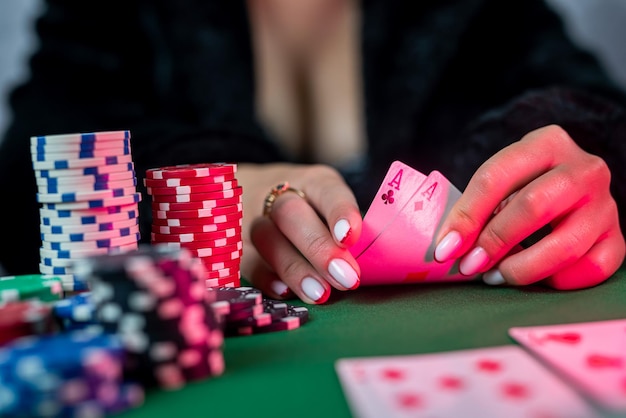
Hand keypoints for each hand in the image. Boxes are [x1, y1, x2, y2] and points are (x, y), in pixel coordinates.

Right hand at [237, 163, 361, 302]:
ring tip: (321, 294)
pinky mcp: (234, 244)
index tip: (350, 237)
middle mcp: (277, 195)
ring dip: (295, 269)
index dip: (338, 211)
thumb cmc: (307, 209)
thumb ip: (345, 229)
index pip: (325, 189)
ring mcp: (251, 218)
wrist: (244, 193)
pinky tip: (285, 293)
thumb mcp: (328, 206)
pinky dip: (265, 278)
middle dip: (319, 248)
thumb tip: (374, 264)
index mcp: (311, 181)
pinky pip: (245, 261)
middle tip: (346, 277)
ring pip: (267, 238)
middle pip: (291, 214)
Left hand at [434, 124, 624, 288]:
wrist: (571, 190)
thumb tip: (448, 248)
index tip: (445, 248)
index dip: (466, 216)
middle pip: (533, 206)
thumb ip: (475, 209)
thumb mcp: (500, 183)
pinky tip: (536, 277)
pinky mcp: (618, 238)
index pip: (496, 177)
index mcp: (546, 143)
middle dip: (494, 241)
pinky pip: (591, 268)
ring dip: (522, 268)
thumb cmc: (523, 187)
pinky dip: (557, 280)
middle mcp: (584, 169)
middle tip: (470, 265)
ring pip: (565, 245)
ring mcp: (606, 204)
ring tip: (496, 275)